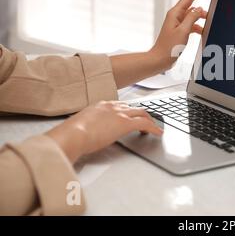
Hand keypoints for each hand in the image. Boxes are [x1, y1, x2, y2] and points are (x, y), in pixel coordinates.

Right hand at [46, 101, 161, 162]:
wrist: (72, 135)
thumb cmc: (71, 134)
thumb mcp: (81, 126)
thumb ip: (89, 126)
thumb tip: (89, 134)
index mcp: (100, 105)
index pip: (120, 105)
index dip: (128, 111)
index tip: (131, 116)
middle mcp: (112, 106)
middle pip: (133, 108)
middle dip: (142, 114)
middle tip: (147, 122)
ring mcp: (119, 114)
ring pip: (142, 113)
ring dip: (149, 121)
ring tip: (154, 128)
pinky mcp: (125, 123)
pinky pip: (145, 124)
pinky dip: (154, 128)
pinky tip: (158, 133)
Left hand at [109, 0, 214, 88]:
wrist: (160, 60)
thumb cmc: (168, 47)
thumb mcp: (183, 31)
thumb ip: (192, 18)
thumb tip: (199, 9)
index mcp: (175, 13)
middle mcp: (176, 16)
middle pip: (192, 4)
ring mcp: (177, 23)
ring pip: (193, 15)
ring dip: (202, 17)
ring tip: (211, 20)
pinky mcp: (179, 31)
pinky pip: (191, 24)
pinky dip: (198, 26)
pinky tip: (203, 31)